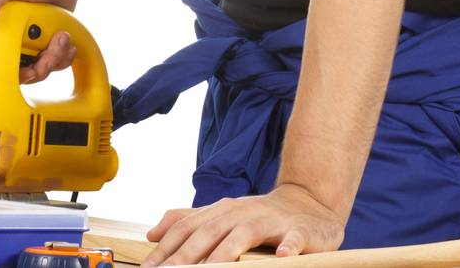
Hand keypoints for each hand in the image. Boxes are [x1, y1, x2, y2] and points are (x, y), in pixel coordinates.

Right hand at [0, 0, 79, 84]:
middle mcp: (15, 41)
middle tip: (52, 51)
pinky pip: (57, 61)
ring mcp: (34, 43)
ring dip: (57, 58)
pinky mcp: (50, 42)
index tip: (30, 69)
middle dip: (43, 66)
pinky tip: (68, 44)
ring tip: (62, 37)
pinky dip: (65, 57)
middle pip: (28, 73)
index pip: (2, 67)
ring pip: (44, 68)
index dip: (17, 75)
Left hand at [140, 184, 344, 265]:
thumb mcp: (222, 216)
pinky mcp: (299, 230)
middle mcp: (242, 212)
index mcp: (221, 211)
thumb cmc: (259, 216)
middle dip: (188, 255)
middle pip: (210, 232)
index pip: (187, 228)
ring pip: (245, 234)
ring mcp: (270, 220)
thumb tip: (151, 233)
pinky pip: (293, 239)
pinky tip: (280, 256)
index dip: (166, 248)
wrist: (308, 203)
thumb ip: (187, 222)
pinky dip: (287, 247)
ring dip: (227, 252)